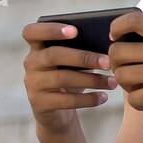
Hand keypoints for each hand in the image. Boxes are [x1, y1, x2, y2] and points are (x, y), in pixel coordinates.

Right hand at [22, 21, 116, 136]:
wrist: (58, 112)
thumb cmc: (70, 77)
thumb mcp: (73, 62)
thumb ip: (82, 50)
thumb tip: (108, 44)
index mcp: (37, 47)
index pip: (31, 32)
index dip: (51, 29)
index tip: (75, 30)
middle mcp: (30, 63)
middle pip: (53, 54)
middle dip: (83, 57)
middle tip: (107, 61)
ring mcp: (32, 84)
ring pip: (62, 79)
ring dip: (92, 80)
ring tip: (112, 82)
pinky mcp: (39, 104)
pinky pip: (66, 100)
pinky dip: (88, 99)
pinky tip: (104, 97)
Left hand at [107, 11, 142, 128]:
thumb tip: (127, 44)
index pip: (135, 19)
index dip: (117, 26)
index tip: (114, 37)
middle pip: (118, 51)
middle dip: (116, 64)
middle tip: (126, 72)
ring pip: (122, 75)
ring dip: (126, 86)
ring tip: (139, 89)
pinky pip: (133, 99)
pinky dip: (138, 103)